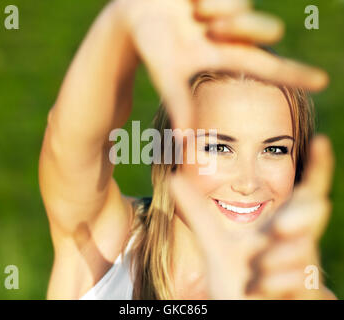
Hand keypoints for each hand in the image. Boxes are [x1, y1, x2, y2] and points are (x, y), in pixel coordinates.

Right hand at [115, 0, 328, 128]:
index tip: (323, 83)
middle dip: (245, 29)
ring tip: (195, 15)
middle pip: (268, 31)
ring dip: (220, 14)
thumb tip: (184, 142)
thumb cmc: (152, 47)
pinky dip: (210, 0)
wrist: (138, 12)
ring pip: (248, 9)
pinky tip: (192, 2)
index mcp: (227, 57)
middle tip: (210, 30)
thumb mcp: (167, 75)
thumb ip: (178, 104)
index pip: (269, 67)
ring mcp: (233, 10)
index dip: (294, 74)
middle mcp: (235, 35)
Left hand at [169, 135, 335, 298]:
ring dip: (274, 260)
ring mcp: (302, 267)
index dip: (318, 168)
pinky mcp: (306, 293)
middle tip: (278, 228)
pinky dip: (274, 283)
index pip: (305, 193)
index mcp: (278, 227)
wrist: (242, 312)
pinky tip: (258, 289)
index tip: (320, 140)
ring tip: (256, 275)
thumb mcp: (213, 244)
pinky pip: (298, 280)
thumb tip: (173, 178)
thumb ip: (196, 212)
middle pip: (313, 213)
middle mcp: (295, 242)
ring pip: (302, 249)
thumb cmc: (237, 280)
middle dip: (299, 217)